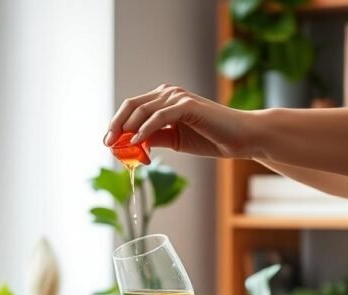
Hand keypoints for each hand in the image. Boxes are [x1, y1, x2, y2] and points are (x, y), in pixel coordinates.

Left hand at [104, 84, 253, 158]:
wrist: (240, 138)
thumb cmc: (210, 138)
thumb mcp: (174, 140)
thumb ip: (153, 138)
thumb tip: (129, 144)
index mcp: (164, 99)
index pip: (132, 107)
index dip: (116, 123)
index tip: (107, 142)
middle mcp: (169, 93)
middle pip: (132, 105)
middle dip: (116, 125)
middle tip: (107, 144)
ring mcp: (178, 97)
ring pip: (142, 110)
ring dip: (128, 129)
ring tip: (120, 148)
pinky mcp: (188, 105)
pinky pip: (159, 116)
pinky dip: (145, 129)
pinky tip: (136, 142)